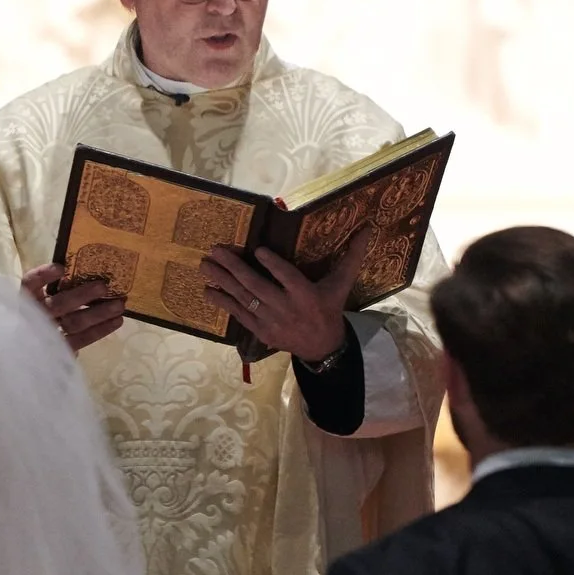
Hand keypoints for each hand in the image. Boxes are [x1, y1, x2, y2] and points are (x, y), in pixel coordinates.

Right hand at [22, 263, 124, 352]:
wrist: (28, 350)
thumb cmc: (41, 310)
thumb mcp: (42, 294)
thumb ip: (55, 283)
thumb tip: (76, 268)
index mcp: (27, 297)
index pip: (31, 284)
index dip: (44, 275)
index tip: (61, 268)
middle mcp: (35, 315)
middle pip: (59, 304)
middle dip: (83, 295)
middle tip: (104, 287)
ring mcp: (49, 334)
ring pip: (74, 323)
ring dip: (98, 313)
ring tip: (119, 306)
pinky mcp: (61, 349)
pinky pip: (80, 340)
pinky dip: (98, 331)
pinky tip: (115, 322)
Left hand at [200, 227, 372, 363]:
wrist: (322, 347)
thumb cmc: (330, 307)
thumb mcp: (342, 283)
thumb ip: (352, 256)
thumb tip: (368, 227)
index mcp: (307, 295)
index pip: (289, 278)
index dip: (274, 266)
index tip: (259, 250)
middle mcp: (287, 309)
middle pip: (257, 287)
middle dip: (234, 269)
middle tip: (215, 251)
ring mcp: (271, 322)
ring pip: (244, 299)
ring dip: (223, 282)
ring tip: (205, 266)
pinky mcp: (261, 332)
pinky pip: (239, 315)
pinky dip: (223, 303)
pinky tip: (207, 290)